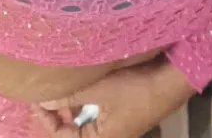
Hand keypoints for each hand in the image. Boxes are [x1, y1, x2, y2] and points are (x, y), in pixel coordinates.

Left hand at [32, 58, 193, 137]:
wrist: (174, 80)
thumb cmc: (138, 89)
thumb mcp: (100, 90)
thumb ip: (69, 95)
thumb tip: (43, 98)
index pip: (62, 137)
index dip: (46, 119)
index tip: (38, 97)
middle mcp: (108, 136)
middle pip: (72, 130)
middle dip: (58, 111)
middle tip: (48, 88)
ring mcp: (116, 126)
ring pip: (84, 119)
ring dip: (72, 103)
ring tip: (64, 83)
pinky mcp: (123, 114)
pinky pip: (97, 111)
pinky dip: (86, 99)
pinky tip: (83, 83)